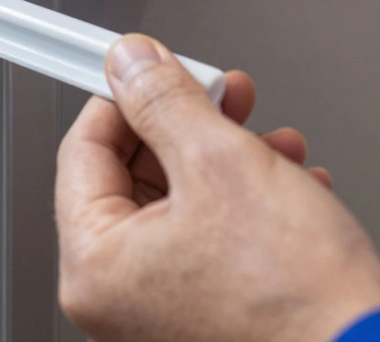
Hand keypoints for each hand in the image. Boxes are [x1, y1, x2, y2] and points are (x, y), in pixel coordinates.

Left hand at [55, 35, 379, 341]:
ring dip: (227, 158)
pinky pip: (207, 238)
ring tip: (272, 141)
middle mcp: (115, 298)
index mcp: (93, 267)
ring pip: (178, 202)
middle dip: (187, 125)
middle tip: (223, 94)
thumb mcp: (220, 162)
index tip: (152, 66)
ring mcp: (158, 311)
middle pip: (131, 175)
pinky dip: (245, 202)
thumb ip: (164, 101)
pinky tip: (289, 183)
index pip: (82, 149)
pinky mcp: (204, 314)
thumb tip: (133, 65)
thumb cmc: (296, 299)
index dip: (122, 95)